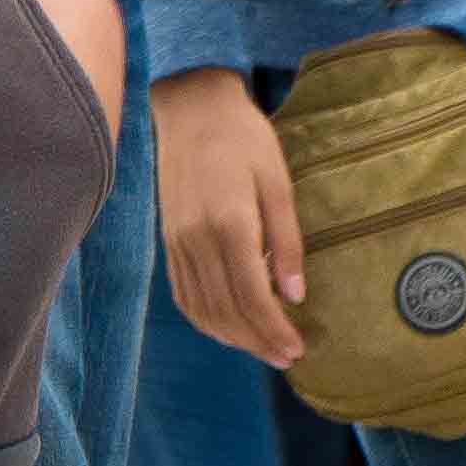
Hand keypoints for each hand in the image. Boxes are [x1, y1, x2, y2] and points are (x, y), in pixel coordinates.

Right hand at [157, 67, 306, 365]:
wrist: (192, 108)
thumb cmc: (245, 139)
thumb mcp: (278, 182)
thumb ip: (287, 241)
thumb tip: (295, 295)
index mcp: (228, 224)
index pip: (252, 296)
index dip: (274, 329)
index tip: (296, 348)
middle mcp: (196, 239)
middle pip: (226, 310)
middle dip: (257, 341)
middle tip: (286, 357)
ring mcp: (177, 242)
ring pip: (201, 308)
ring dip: (232, 337)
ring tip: (262, 349)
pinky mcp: (168, 240)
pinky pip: (183, 294)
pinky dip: (206, 319)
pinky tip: (228, 327)